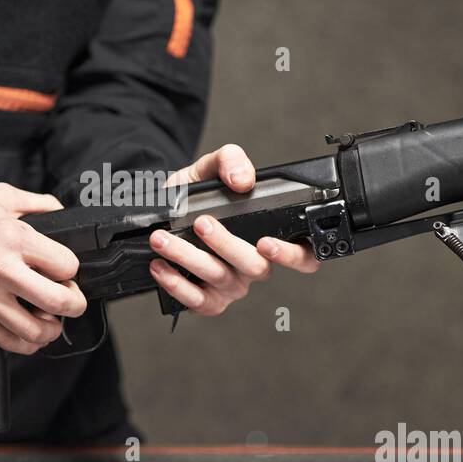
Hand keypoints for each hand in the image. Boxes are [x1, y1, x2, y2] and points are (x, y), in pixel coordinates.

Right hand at [0, 183, 86, 354]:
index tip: (67, 271)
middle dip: (74, 305)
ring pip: (34, 332)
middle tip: (72, 301)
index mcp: (13, 238)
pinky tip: (25, 331)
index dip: (72, 270)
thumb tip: (60, 212)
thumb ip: (36, 204)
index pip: (66, 266)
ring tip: (50, 319)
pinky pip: (6, 342)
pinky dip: (24, 343)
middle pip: (58, 303)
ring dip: (51, 329)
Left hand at [149, 144, 319, 315]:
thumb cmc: (196, 195)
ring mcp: (232, 287)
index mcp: (268, 237)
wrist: (162, 212)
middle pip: (255, 266)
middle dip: (225, 244)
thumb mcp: (211, 168)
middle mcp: (254, 266)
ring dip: (188, 257)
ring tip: (163, 238)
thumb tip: (242, 179)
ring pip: (220, 278)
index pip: (302, 255)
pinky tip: (160, 265)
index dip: (293, 255)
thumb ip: (231, 160)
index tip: (267, 242)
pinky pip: (196, 301)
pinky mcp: (207, 301)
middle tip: (201, 222)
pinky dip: (176, 283)